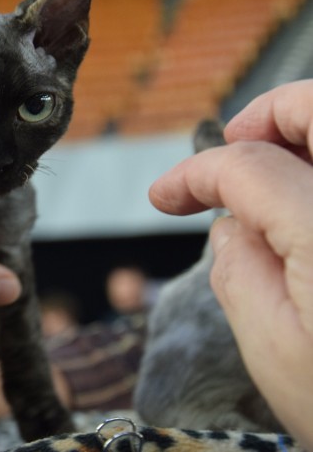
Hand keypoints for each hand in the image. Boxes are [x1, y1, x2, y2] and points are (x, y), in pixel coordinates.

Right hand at [148, 80, 312, 447]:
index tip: (167, 197)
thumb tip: (232, 221)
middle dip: (266, 116)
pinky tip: (306, 199)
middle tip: (231, 146)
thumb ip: (237, 266)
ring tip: (268, 164)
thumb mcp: (274, 349)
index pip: (251, 167)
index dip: (196, 174)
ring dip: (304, 133)